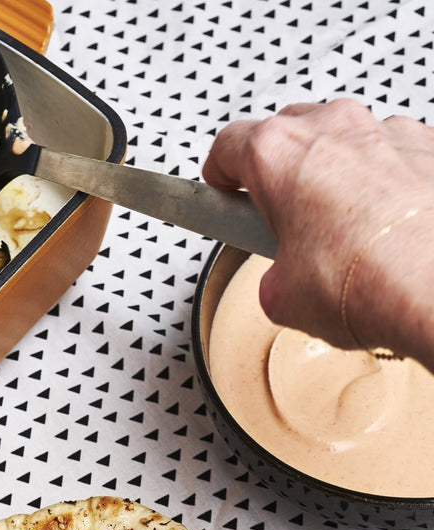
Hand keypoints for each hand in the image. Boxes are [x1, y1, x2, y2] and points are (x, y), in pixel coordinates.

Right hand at [202, 100, 433, 366]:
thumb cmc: (367, 281)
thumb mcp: (282, 298)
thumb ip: (273, 273)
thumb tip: (286, 281)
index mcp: (278, 153)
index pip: (228, 147)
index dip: (220, 175)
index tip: (221, 189)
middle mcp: (333, 127)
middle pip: (290, 134)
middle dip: (282, 174)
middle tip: (283, 222)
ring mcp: (386, 131)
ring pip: (347, 144)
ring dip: (338, 179)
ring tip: (344, 236)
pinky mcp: (430, 146)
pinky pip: (395, 159)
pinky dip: (387, 187)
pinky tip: (388, 232)